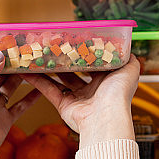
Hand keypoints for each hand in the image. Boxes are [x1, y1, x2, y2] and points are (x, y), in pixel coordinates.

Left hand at [0, 51, 39, 158]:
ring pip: (13, 87)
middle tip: (27, 51)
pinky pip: (21, 105)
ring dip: (23, 77)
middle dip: (13, 63)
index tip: (7, 41)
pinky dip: (31, 98)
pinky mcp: (5, 119)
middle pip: (1, 73)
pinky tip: (41, 90)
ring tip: (35, 66)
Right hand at [20, 56, 139, 147]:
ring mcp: (77, 98)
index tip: (74, 41)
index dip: (84, 53)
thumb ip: (129, 58)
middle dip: (65, 60)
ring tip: (39, 55)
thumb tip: (127, 47)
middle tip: (54, 46)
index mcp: (106, 81)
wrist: (106, 117)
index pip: (94, 64)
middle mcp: (92, 90)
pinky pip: (49, 91)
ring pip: (60, 80)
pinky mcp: (64, 106)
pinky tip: (28, 71)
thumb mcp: (130, 69)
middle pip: (75, 71)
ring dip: (49, 69)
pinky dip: (38, 82)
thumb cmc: (119, 94)